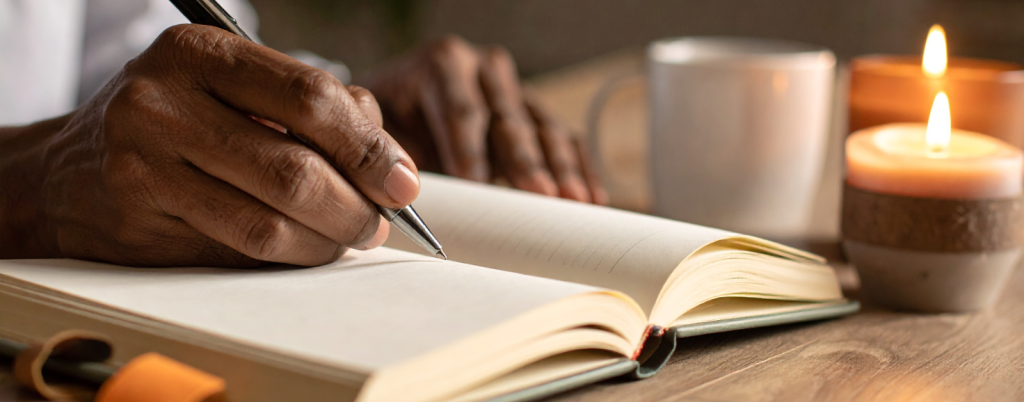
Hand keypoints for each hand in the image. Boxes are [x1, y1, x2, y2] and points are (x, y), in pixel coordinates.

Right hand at [0, 25, 416, 266]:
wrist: (66, 171)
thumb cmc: (174, 123)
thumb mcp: (234, 89)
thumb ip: (313, 109)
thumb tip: (390, 161)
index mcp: (200, 52)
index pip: (310, 97)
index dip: (369, 147)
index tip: (403, 181)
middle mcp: (164, 100)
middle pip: (295, 167)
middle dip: (355, 205)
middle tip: (379, 222)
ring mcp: (144, 162)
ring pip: (270, 220)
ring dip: (328, 239)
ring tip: (347, 237)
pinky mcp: (140, 218)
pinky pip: (240, 250)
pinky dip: (290, 256)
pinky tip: (306, 248)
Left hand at [362, 36, 606, 203]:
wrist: (401, 109)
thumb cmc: (389, 125)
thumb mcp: (380, 129)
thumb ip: (390, 151)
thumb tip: (402, 191)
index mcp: (442, 63)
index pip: (461, 109)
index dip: (469, 149)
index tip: (476, 185)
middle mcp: (485, 69)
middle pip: (508, 118)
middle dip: (524, 161)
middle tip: (539, 194)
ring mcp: (515, 91)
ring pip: (544, 127)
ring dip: (561, 167)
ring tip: (573, 200)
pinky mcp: (536, 115)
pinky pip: (565, 139)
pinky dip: (580, 168)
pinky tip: (592, 196)